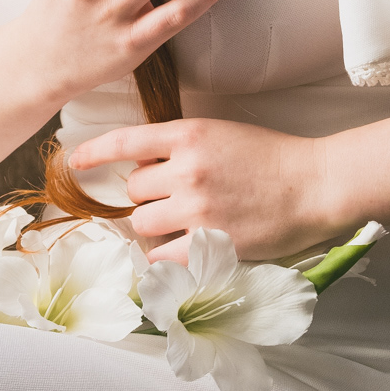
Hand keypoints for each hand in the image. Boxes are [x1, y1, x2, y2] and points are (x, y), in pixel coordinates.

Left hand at [69, 116, 332, 262]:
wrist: (315, 183)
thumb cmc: (273, 157)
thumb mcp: (223, 134)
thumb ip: (182, 147)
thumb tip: (144, 167)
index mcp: (189, 134)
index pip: (126, 141)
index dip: (95, 152)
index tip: (74, 160)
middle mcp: (186, 169)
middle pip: (133, 189)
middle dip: (148, 195)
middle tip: (176, 198)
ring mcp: (196, 207)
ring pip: (143, 223)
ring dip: (156, 225)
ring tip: (186, 222)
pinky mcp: (209, 242)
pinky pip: (161, 256)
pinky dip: (166, 255)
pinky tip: (184, 248)